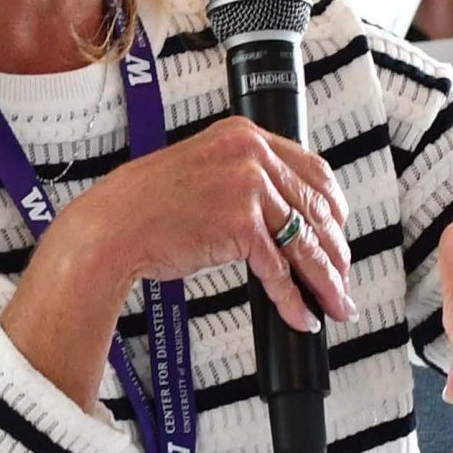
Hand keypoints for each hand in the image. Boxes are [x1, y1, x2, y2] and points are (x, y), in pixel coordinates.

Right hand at [48, 118, 354, 335]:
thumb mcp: (202, 171)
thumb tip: (286, 216)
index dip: (334, 206)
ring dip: (326, 281)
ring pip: (305, 243)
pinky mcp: (241, 224)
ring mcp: (249, 187)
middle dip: (335, 251)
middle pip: (316, 209)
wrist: (110, 229)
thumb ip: (244, 180)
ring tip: (337, 304)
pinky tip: (302, 315)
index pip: (313, 170)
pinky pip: (280, 270)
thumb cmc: (146, 207)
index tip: (340, 231)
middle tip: (343, 278)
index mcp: (244, 136)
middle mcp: (251, 155)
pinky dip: (293, 299)